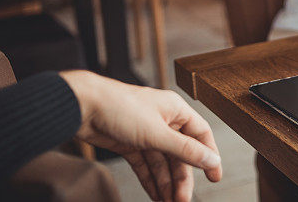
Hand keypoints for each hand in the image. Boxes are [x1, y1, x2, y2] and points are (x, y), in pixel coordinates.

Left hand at [60, 71, 221, 201]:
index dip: (209, 156)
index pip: (200, 135)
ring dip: (166, 183)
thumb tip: (211, 160)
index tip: (215, 177)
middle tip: (182, 200)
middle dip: (182, 178)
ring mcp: (146, 133)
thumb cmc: (119, 107)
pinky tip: (156, 195)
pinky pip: (145, 166)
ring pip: (162, 163)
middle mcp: (163, 121)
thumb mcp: (157, 132)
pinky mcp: (129, 144)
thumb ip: (185, 149)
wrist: (82, 106)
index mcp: (175, 110)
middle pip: (180, 154)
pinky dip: (151, 181)